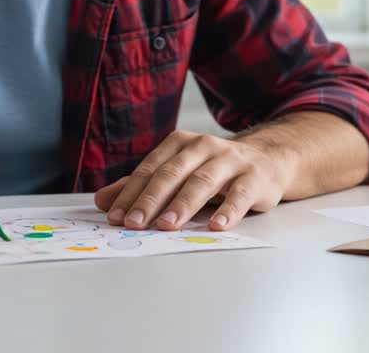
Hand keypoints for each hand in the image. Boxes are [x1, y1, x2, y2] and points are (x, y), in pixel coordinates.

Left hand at [93, 130, 293, 231]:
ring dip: (183, 205)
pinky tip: (216, 226)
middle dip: (151, 199)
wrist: (266, 159)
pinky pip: (240, 194)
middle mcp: (203, 146)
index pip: (150, 169)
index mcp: (179, 144)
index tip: (115, 217)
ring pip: (202, 182)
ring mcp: (230, 160)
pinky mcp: (255, 177)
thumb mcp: (177, 173)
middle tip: (135, 223)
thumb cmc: (214, 169)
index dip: (131, 193)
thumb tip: (102, 201)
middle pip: (172, 174)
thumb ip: (141, 186)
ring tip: (166, 226)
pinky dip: (228, 210)